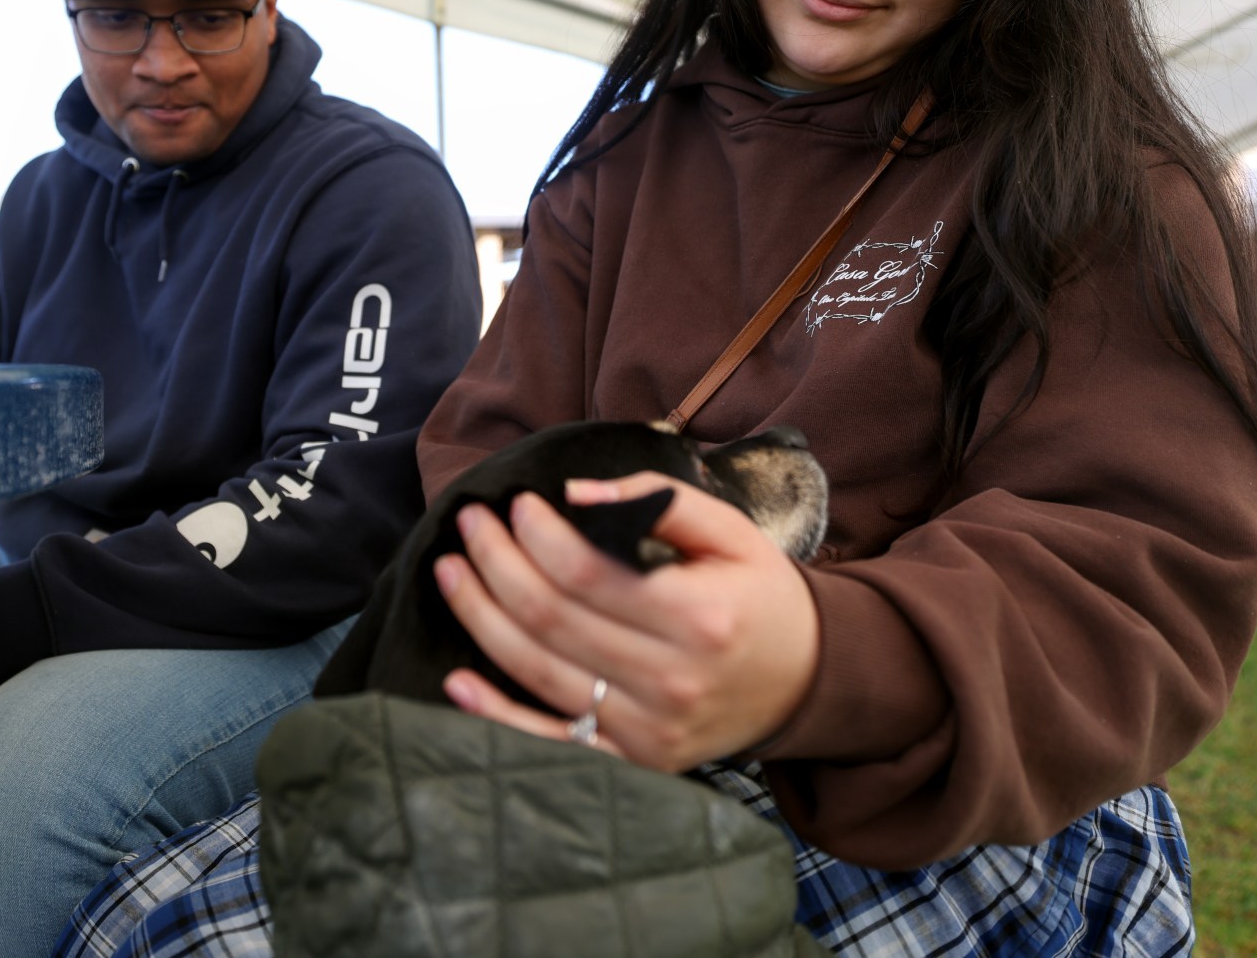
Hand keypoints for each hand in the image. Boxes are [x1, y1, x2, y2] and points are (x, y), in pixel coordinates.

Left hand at [434, 473, 821, 771]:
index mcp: (700, 618)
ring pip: (538, 672)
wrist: (804, 681)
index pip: (588, 573)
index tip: (514, 505)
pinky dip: (496, 714)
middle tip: (470, 526)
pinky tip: (457, 680)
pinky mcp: (633, 763)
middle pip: (552, 619)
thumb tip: (574, 493)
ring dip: (481, 619)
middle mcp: (672, 682)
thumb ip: (658, 500)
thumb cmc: (758, 597)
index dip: (538, 535)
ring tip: (452, 573)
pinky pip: (549, 741)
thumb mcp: (730, 532)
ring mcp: (650, 733)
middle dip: (497, 564)